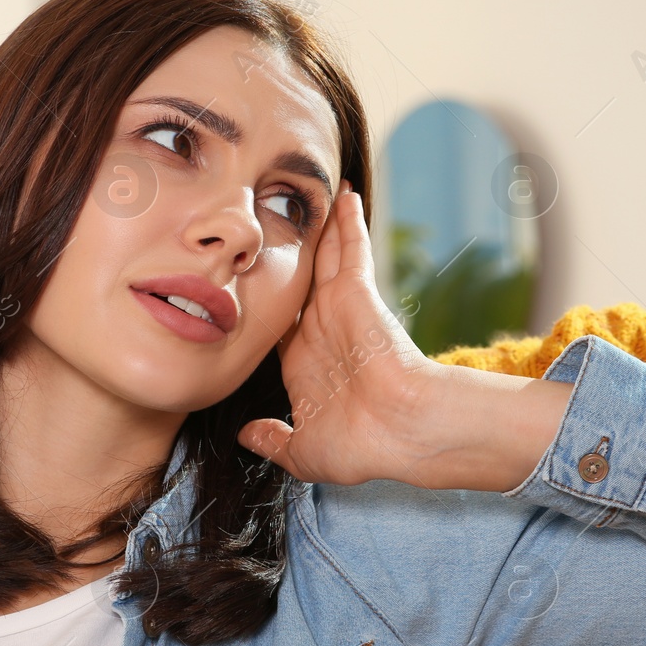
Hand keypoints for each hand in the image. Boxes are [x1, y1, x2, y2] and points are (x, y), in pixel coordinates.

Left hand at [237, 181, 439, 484]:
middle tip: (277, 222)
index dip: (266, 302)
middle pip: (302, 280)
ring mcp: (340, 309)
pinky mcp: (358, 292)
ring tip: (316, 194)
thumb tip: (245, 435)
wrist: (400, 430)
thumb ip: (274, 440)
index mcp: (304, 364)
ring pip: (325, 257)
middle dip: (293, 255)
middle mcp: (321, 330)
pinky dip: (348, 222)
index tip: (246, 284)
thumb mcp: (304, 451)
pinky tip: (345, 196)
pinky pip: (351, 248)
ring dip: (323, 228)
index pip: (280, 323)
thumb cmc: (361, 444)